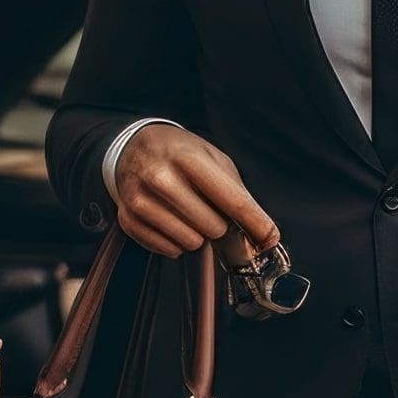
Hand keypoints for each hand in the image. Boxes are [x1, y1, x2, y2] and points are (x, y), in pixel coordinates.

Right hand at [113, 124, 278, 258]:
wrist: (133, 147)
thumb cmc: (180, 154)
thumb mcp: (212, 159)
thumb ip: (237, 194)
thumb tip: (264, 234)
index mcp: (187, 157)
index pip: (231, 199)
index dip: (256, 223)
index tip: (269, 237)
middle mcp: (160, 177)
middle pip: (213, 227)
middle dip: (218, 224)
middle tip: (208, 208)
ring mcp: (139, 199)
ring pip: (191, 242)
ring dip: (197, 234)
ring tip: (188, 213)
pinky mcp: (128, 219)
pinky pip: (169, 250)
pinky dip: (177, 242)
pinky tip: (171, 221)